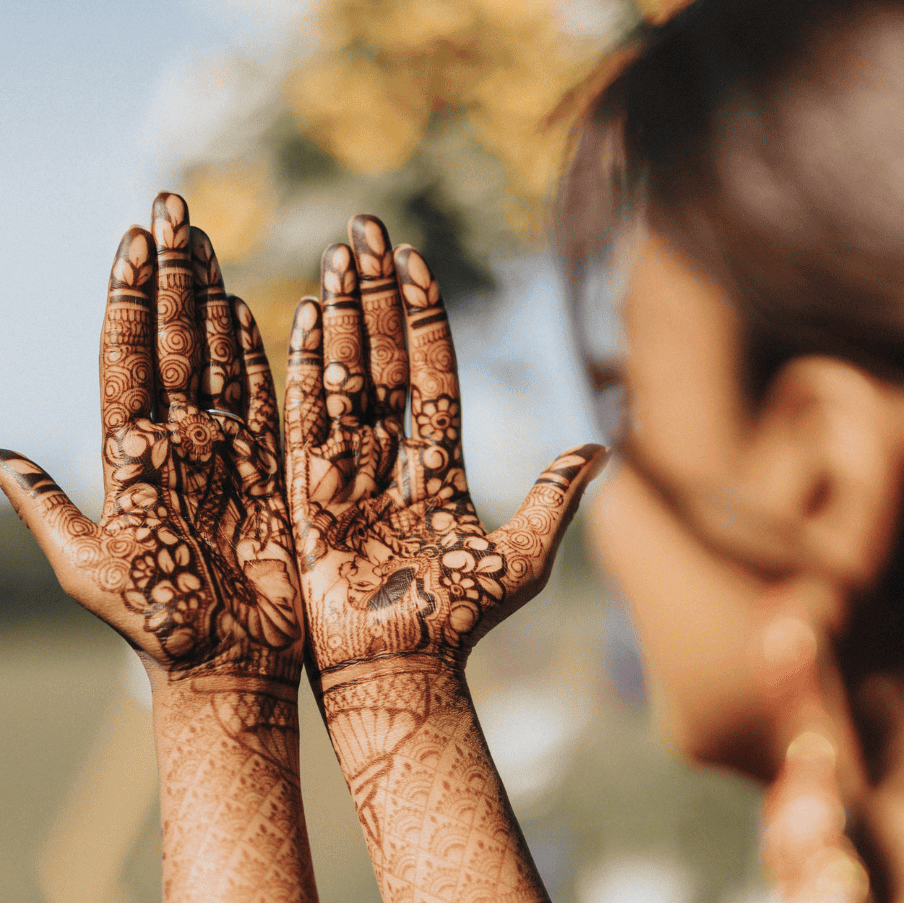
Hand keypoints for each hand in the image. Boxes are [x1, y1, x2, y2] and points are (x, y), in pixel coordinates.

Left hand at [0, 193, 301, 678]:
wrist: (223, 669)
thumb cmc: (153, 627)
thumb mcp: (85, 564)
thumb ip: (43, 502)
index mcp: (128, 456)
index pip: (127, 357)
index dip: (130, 297)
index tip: (134, 238)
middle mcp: (175, 443)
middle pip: (174, 341)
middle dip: (173, 273)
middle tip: (174, 202)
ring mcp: (223, 453)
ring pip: (217, 357)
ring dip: (211, 295)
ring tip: (207, 235)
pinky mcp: (268, 474)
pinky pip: (266, 401)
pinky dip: (261, 352)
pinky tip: (254, 305)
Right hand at [285, 215, 604, 673]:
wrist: (401, 675)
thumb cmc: (459, 627)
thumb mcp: (520, 559)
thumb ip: (554, 498)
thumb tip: (601, 444)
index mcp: (438, 471)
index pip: (431, 377)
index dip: (423, 318)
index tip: (416, 258)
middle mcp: (389, 463)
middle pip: (381, 360)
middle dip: (374, 294)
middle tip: (364, 226)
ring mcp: (346, 474)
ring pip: (346, 374)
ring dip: (343, 313)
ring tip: (338, 252)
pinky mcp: (310, 494)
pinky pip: (307, 416)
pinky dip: (305, 365)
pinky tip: (302, 312)